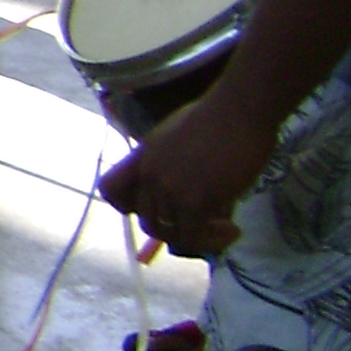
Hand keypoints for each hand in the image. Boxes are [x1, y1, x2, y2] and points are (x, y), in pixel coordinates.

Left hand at [95, 83, 279, 257]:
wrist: (239, 110)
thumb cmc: (219, 115)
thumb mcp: (179, 136)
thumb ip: (172, 161)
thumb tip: (189, 188)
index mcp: (143, 156)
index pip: (111, 191)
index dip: (129, 206)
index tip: (159, 209)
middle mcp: (149, 175)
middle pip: (148, 221)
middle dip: (176, 230)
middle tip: (202, 227)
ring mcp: (169, 190)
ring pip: (172, 234)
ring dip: (200, 238)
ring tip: (224, 231)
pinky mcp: (194, 203)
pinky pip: (195, 236)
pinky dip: (214, 240)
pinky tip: (234, 231)